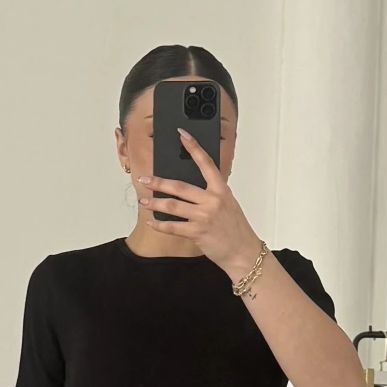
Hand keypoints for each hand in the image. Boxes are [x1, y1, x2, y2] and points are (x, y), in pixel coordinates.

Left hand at [139, 129, 260, 276]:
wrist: (243, 252)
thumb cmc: (235, 228)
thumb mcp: (228, 204)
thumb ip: (211, 193)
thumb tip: (188, 188)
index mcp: (221, 189)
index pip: (206, 163)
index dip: (193, 147)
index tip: (181, 134)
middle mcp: (212, 200)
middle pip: (180, 186)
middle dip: (159, 182)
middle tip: (145, 179)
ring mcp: (204, 216)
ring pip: (173, 206)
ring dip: (155, 203)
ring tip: (143, 200)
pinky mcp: (197, 232)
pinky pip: (173, 227)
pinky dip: (160, 225)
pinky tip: (152, 222)